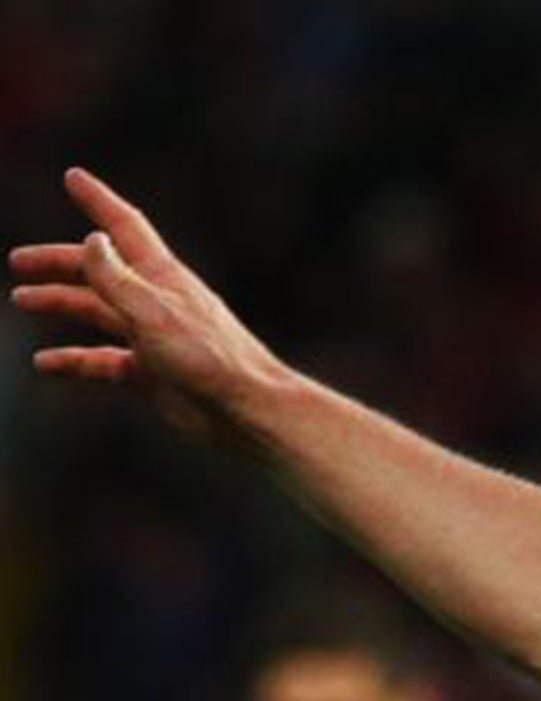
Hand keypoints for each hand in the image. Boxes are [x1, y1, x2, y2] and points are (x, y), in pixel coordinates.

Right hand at [9, 167, 288, 442]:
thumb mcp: (154, 312)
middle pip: (99, 271)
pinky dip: (74, 360)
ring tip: (23, 300)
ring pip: (97, 313)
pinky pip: (102, 361)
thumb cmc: (210, 358)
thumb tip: (92, 238)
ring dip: (61, 304)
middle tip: (18, 262)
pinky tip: (46, 363)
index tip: (73, 177)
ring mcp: (152, 338)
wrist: (247, 412)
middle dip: (59, 263)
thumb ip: (117, 278)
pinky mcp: (151, 374)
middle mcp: (155, 302)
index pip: (124, 227)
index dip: (98, 201)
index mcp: (161, 276)